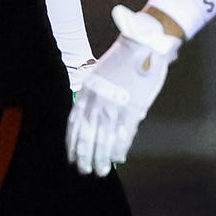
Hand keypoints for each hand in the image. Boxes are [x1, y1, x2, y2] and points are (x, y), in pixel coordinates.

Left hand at [66, 5, 180, 175]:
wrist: (142, 45)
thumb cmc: (122, 59)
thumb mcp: (99, 74)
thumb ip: (93, 95)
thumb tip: (92, 117)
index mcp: (87, 91)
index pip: (75, 124)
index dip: (73, 143)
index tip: (72, 156)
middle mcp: (97, 101)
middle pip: (87, 136)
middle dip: (84, 156)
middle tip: (84, 170)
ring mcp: (114, 107)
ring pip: (104, 141)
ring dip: (101, 158)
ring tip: (100, 171)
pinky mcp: (132, 110)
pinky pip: (123, 137)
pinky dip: (119, 150)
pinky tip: (118, 159)